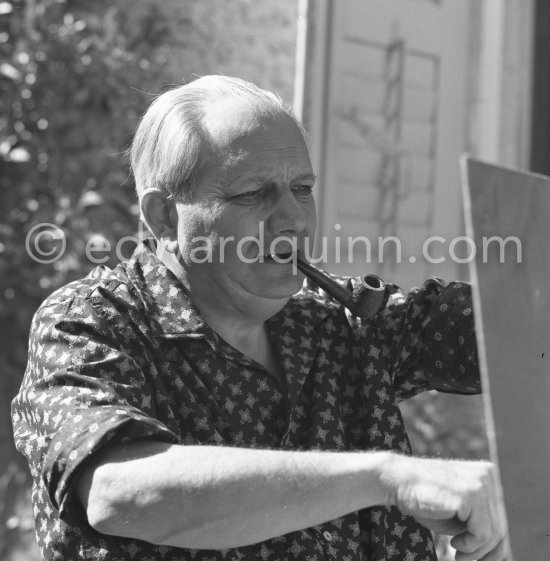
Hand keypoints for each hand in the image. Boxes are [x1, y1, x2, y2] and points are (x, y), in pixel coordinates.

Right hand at [383, 455, 509, 560]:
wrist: (397, 481)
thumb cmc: (425, 499)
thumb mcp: (460, 512)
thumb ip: (481, 523)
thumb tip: (505, 552)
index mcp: (488, 475)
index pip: (504, 518)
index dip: (494, 545)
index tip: (479, 558)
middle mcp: (489, 475)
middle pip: (502, 527)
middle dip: (487, 553)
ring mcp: (480, 483)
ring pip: (495, 534)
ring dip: (477, 552)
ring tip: (459, 555)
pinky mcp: (470, 495)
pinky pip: (483, 534)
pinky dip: (470, 547)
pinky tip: (454, 544)